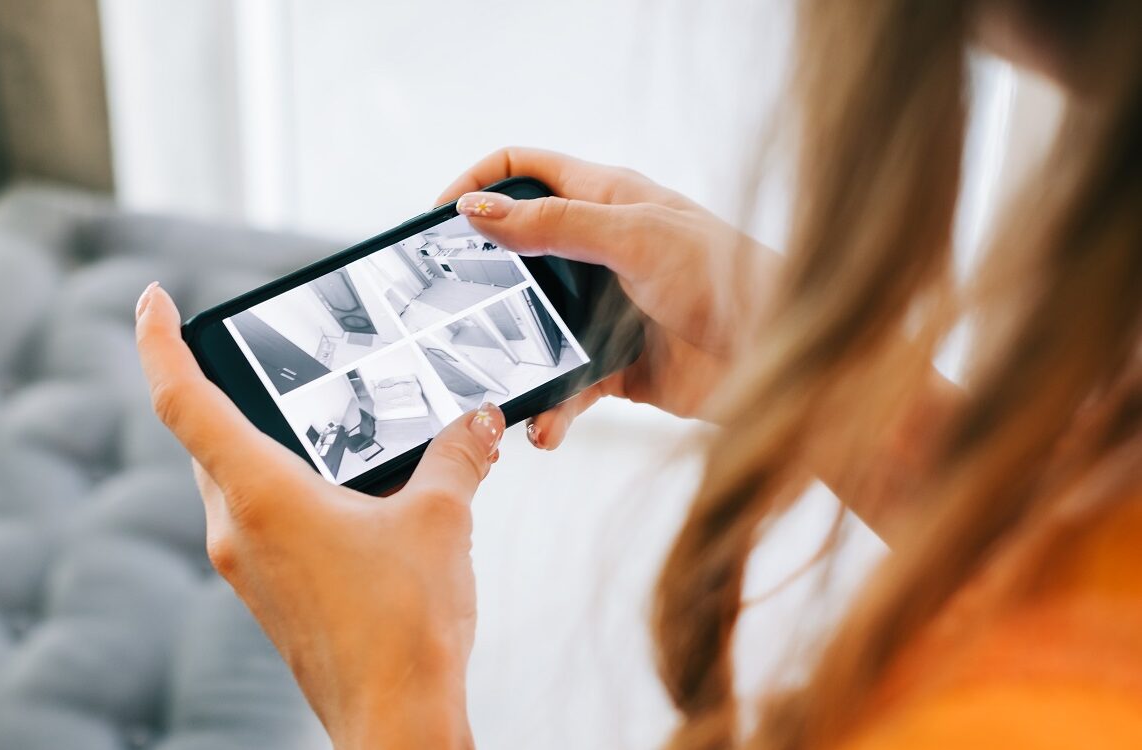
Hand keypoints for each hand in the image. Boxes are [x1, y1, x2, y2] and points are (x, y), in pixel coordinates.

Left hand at [134, 282, 499, 748]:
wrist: (396, 723)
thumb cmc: (406, 628)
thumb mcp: (441, 520)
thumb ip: (457, 456)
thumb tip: (478, 419)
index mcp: (259, 493)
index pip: (182, 398)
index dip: (159, 340)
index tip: (151, 299)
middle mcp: (235, 527)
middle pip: (206, 436)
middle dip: (231, 390)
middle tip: (272, 358)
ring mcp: (246, 565)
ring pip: (234, 480)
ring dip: (268, 443)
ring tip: (330, 424)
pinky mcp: (268, 594)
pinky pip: (259, 519)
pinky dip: (288, 488)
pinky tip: (349, 493)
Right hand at [436, 147, 778, 446]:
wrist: (782, 361)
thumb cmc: (726, 277)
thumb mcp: (633, 236)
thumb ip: (553, 224)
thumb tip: (478, 210)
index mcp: (606, 200)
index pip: (524, 170)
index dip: (477, 184)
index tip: (439, 220)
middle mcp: (601, 250)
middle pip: (518, 254)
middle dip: (481, 282)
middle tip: (446, 308)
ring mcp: (604, 311)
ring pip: (533, 328)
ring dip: (512, 358)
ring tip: (493, 385)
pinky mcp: (614, 367)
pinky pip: (564, 385)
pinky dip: (550, 409)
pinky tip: (545, 428)